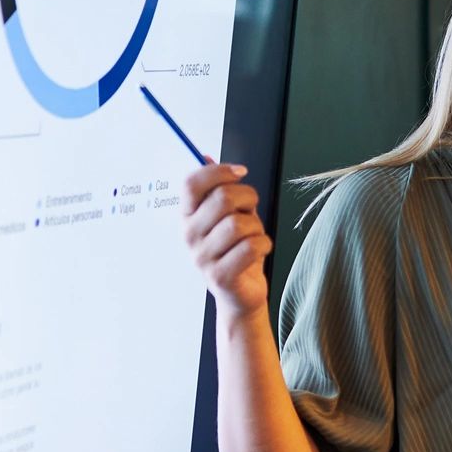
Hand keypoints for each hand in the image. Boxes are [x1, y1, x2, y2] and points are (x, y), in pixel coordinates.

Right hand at [181, 161, 271, 318]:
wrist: (240, 294)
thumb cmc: (236, 250)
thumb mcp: (228, 214)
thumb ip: (219, 188)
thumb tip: (207, 157)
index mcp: (187, 216)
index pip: (192, 183)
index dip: (219, 171)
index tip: (240, 172)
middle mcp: (189, 235)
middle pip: (222, 198)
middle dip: (248, 197)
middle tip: (252, 209)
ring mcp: (201, 257)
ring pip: (239, 224)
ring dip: (257, 226)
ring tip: (254, 235)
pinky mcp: (219, 276)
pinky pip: (251, 247)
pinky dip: (264, 244)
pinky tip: (260, 250)